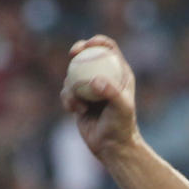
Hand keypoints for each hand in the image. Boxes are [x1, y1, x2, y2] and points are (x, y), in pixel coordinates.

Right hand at [60, 35, 139, 161]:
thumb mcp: (121, 108)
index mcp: (119, 74)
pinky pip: (66, 92)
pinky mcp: (79, 99)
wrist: (112, 146)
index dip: (98, 42)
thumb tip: (94, 81)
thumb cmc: (121, 126)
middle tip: (74, 53)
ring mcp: (90, 88)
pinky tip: (75, 111)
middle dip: (78, 50)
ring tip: (80, 105)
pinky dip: (68, 100)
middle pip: (87, 55)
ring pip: (73, 75)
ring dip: (72, 87)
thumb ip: (110, 93)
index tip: (88, 45)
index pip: (109, 50)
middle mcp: (104, 78)